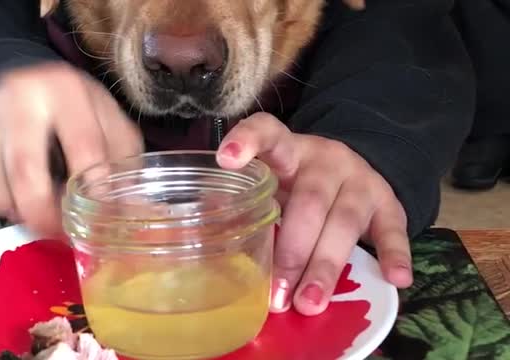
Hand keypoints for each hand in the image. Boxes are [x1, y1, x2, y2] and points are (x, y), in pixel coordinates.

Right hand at [0, 63, 143, 234]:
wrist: (16, 79)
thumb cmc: (73, 108)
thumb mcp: (106, 121)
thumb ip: (123, 164)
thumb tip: (140, 215)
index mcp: (67, 90)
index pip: (84, 151)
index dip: (94, 194)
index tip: (101, 223)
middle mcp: (20, 97)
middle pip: (26, 174)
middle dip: (46, 216)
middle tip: (60, 235)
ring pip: (0, 189)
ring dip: (24, 214)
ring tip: (43, 215)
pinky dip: (3, 205)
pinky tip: (20, 197)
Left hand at [216, 113, 412, 315]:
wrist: (353, 169)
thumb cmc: (297, 183)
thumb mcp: (272, 180)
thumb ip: (247, 197)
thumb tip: (211, 221)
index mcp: (288, 150)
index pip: (268, 132)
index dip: (248, 142)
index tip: (227, 160)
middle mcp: (324, 160)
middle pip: (308, 201)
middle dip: (291, 252)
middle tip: (276, 295)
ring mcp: (359, 180)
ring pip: (343, 221)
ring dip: (325, 266)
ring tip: (309, 303)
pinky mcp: (387, 202)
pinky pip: (394, 228)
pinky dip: (394, 254)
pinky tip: (394, 278)